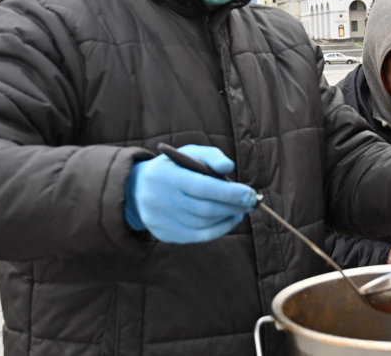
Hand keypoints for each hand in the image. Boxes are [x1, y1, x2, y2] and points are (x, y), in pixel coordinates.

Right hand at [125, 145, 257, 243]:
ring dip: (229, 218)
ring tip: (242, 210)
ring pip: (204, 224)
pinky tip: (231, 219)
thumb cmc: (175, 168)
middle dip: (233, 206)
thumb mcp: (190, 153)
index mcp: (167, 176)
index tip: (251, 194)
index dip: (229, 193)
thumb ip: (212, 156)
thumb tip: (229, 168)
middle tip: (252, 202)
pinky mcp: (165, 234)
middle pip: (205, 209)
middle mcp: (161, 200)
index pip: (202, 187)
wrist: (138, 190)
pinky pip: (198, 236)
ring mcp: (161, 220)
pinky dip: (220, 229)